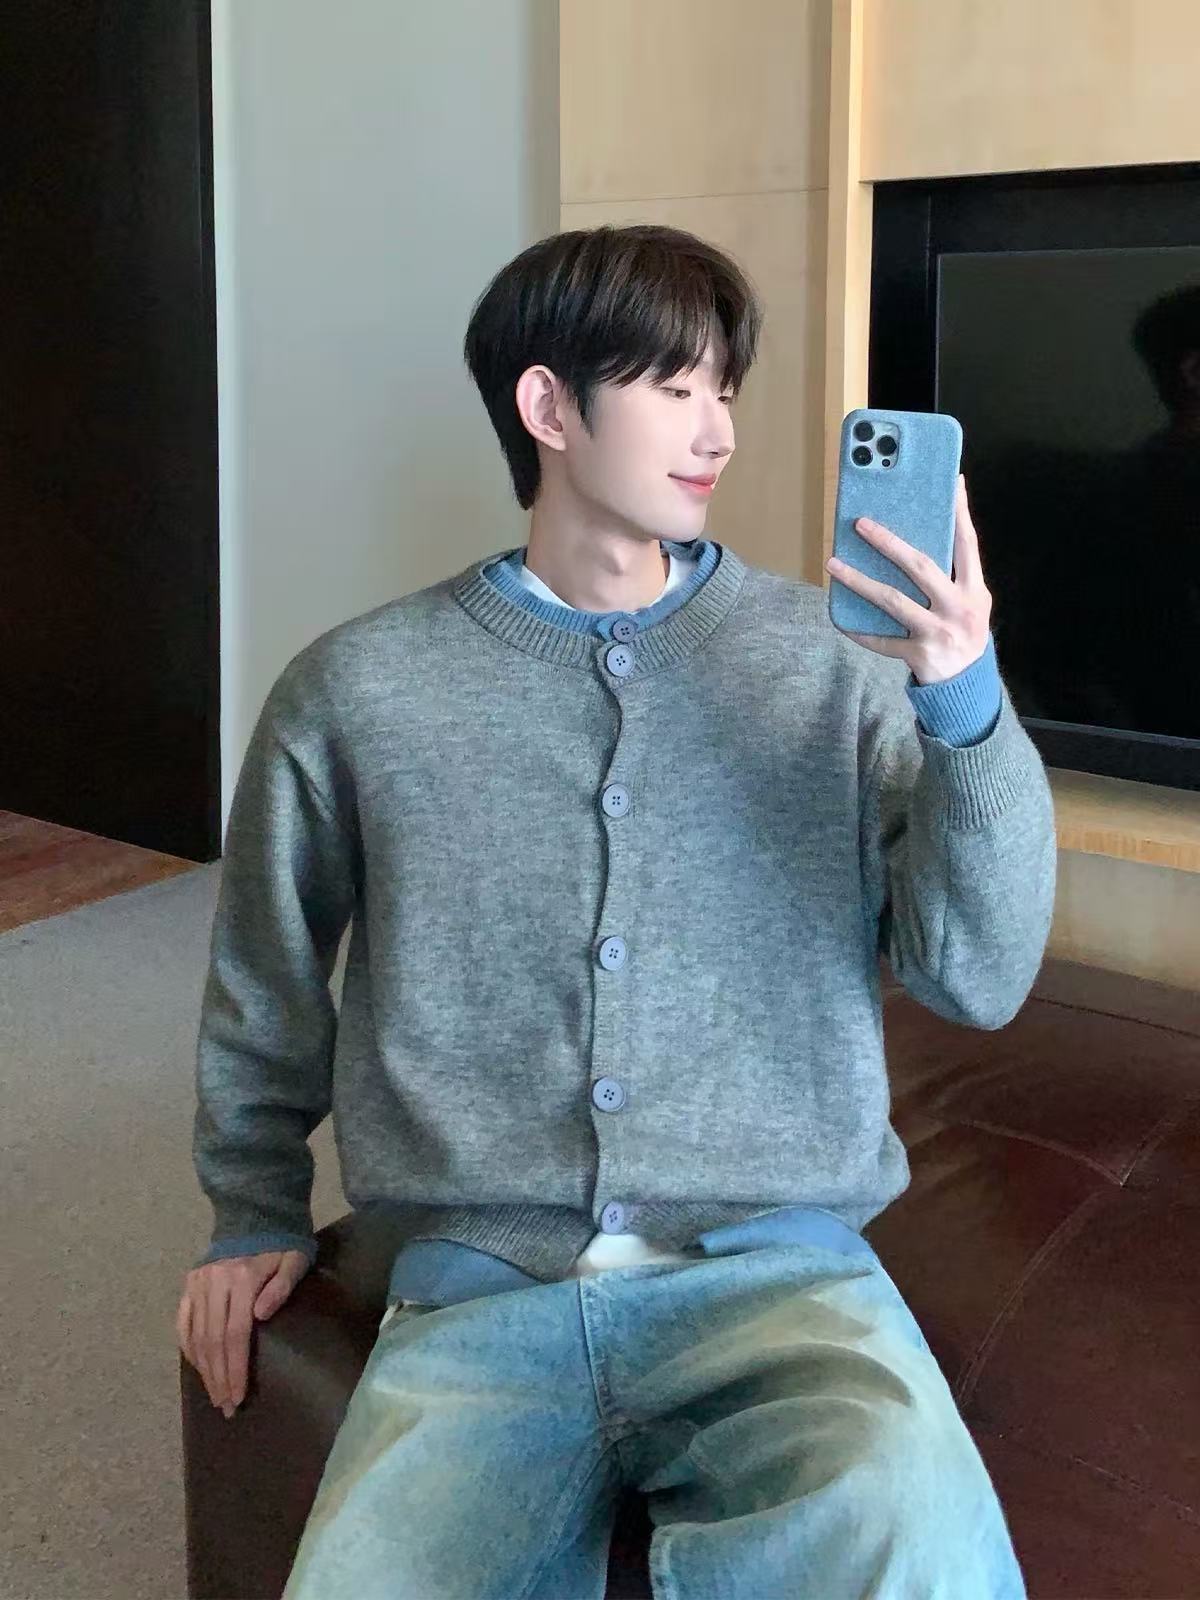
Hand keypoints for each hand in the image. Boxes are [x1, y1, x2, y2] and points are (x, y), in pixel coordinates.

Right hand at [176, 1248, 310, 1417]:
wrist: (256, 1211)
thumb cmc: (282, 1240)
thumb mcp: (294, 1258)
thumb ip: (281, 1286)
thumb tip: (261, 1316)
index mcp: (242, 1278)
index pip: (235, 1334)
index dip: (235, 1368)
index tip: (238, 1396)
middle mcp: (215, 1282)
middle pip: (213, 1340)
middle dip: (219, 1377)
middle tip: (225, 1406)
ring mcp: (198, 1282)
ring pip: (196, 1334)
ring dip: (203, 1368)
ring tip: (213, 1394)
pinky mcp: (190, 1281)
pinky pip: (183, 1320)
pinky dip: (187, 1346)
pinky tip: (196, 1366)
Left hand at [826, 474, 991, 684]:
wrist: (967, 686)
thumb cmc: (962, 634)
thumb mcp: (969, 604)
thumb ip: (951, 577)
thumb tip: (916, 539)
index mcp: (974, 591)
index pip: (967, 544)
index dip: (961, 513)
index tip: (953, 483)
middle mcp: (958, 608)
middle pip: (921, 566)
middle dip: (889, 543)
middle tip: (861, 524)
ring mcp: (938, 632)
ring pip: (892, 600)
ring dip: (859, 581)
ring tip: (833, 564)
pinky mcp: (919, 654)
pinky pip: (882, 640)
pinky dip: (860, 631)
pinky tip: (841, 621)